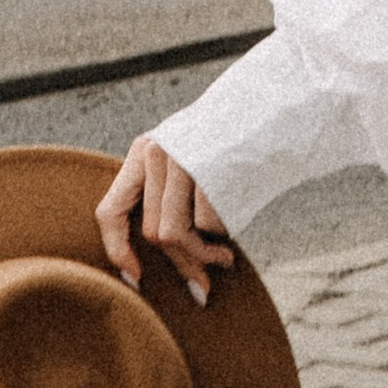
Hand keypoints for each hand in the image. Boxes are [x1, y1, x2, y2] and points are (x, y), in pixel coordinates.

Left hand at [97, 138, 233, 307]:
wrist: (276, 104)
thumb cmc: (233, 140)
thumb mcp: (187, 155)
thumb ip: (165, 193)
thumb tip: (163, 254)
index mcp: (143, 150)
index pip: (111, 211)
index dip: (118, 251)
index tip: (135, 277)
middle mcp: (156, 154)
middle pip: (152, 232)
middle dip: (180, 264)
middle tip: (202, 283)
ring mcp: (181, 163)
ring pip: (174, 234)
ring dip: (201, 257)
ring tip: (224, 259)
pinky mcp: (208, 173)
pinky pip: (206, 226)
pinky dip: (222, 236)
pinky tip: (238, 223)